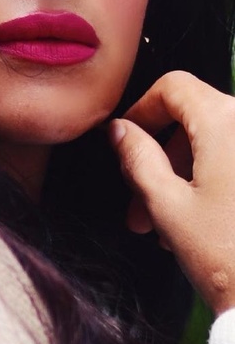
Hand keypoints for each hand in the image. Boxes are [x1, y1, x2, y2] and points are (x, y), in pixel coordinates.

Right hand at [109, 71, 234, 315]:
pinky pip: (233, 163)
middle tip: (139, 211)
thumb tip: (119, 132)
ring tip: (165, 230)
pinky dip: (210, 184)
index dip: (140, 112)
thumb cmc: (225, 255)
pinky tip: (195, 225)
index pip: (174, 88)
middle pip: (193, 122)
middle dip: (159, 163)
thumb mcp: (167, 207)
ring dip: (181, 180)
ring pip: (213, 145)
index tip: (124, 144)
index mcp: (226, 122)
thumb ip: (137, 160)